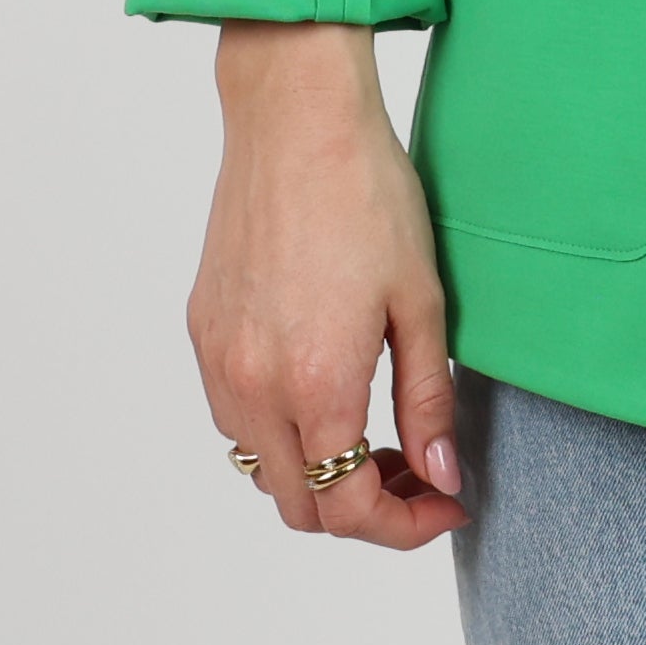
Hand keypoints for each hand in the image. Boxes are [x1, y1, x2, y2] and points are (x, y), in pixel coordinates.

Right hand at [189, 21, 466, 548]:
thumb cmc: (368, 193)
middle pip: (299, 505)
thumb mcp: (421, 300)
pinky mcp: (201, 329)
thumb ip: (428, 401)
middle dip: (362, 508)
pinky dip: (278, 430)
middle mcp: (253, 384)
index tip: (443, 504)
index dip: (402, 526)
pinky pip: (233, 415)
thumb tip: (440, 478)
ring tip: (373, 432)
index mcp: (316, 383)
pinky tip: (323, 386)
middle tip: (415, 471)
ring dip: (315, 473)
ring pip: (258, 467)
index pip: (347, 509)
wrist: (295, 118)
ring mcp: (218, 359)